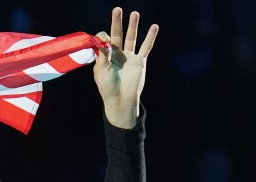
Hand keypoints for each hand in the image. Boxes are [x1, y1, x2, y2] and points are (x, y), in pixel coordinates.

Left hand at [93, 7, 158, 128]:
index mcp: (105, 56)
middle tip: (117, 8)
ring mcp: (129, 57)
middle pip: (118, 34)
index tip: (105, 38)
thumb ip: (103, 53)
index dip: (103, 37)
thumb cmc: (107, 87)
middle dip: (117, 22)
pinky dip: (150, 37)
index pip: (104, 40)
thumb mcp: (101, 70)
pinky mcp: (140, 61)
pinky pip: (146, 47)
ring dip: (133, 26)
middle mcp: (117, 54)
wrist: (120, 99)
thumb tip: (104, 37)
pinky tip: (154, 27)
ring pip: (132, 38)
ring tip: (135, 13)